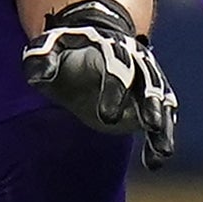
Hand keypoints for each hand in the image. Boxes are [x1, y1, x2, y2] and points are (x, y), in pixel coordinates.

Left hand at [21, 0, 178, 167]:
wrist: (90, 40)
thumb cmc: (65, 49)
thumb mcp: (48, 47)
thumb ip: (42, 59)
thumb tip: (39, 76)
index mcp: (109, 46)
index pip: (117, 66)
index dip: (115, 90)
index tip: (107, 117)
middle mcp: (135, 60)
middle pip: (148, 80)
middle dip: (150, 103)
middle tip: (151, 125)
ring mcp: (145, 78)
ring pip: (160, 99)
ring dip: (163, 124)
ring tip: (163, 152)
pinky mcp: (148, 97)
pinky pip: (161, 116)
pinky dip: (161, 136)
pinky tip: (156, 161)